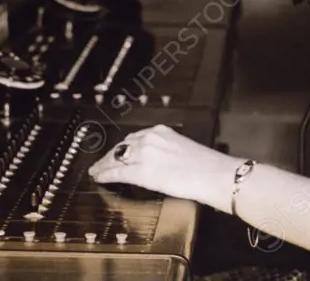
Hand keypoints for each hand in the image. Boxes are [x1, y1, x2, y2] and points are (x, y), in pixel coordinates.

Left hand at [87, 124, 244, 212]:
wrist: (213, 174)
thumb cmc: (206, 166)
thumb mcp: (184, 148)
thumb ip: (168, 150)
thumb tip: (162, 160)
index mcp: (161, 131)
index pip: (135, 138)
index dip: (123, 147)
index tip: (118, 152)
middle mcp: (149, 138)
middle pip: (122, 146)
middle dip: (112, 155)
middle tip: (102, 163)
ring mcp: (144, 154)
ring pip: (116, 158)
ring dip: (104, 164)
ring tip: (97, 171)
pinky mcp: (141, 171)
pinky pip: (117, 172)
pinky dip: (105, 174)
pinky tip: (98, 178)